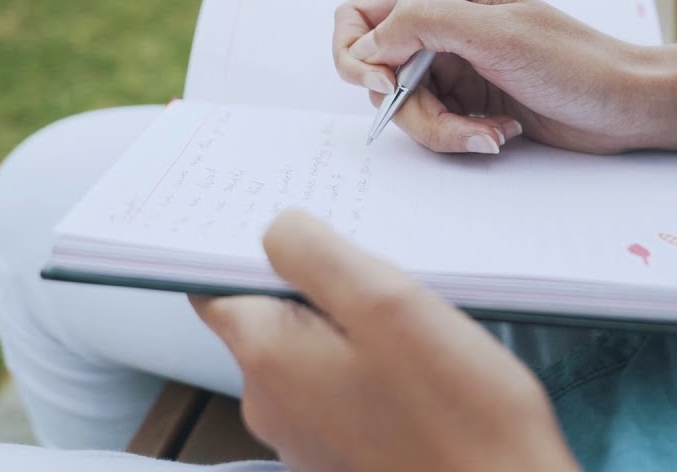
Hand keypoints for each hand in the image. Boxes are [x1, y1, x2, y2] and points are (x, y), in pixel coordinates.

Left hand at [191, 210, 578, 471]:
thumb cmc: (458, 416)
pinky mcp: (343, 454)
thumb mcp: (389, 303)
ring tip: (409, 321)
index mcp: (268, 359)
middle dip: (315, 284)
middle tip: (381, 272)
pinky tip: (416, 364)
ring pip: (309, 350)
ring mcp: (306, 436)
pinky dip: (367, 365)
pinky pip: (339, 387)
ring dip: (348, 325)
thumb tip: (276, 229)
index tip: (301, 227)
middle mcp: (271, 405)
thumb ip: (316, 254)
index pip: (218, 285)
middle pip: (269, 315)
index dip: (251, 248)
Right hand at [333, 0, 655, 153]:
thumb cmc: (574, 60)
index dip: (358, 54)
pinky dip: (462, 139)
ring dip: (445, 131)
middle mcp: (439, 31)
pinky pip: (435, 130)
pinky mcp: (465, 106)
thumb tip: (367, 46)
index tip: (386, 83)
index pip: (360, 17)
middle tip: (456, 119)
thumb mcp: (497, 34)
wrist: (624, 105)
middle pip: (377, 75)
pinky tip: (500, 134)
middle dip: (413, 108)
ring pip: (405, 111)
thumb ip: (425, 24)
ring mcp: (451, 71)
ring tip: (492, 133)